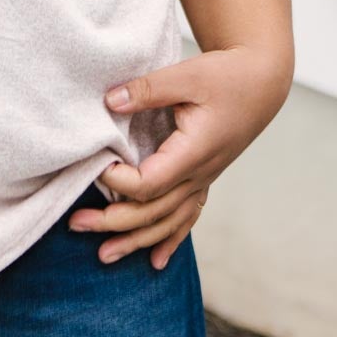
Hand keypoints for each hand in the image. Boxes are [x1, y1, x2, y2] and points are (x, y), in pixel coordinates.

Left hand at [70, 45, 288, 269]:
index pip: (149, 183)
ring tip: (103, 255)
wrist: (262, 82)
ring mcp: (204, 180)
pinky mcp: (204, 178)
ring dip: (135, 240)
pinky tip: (155, 261)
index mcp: (194, 152)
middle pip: (153, 212)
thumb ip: (147, 90)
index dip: (117, 181)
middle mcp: (200, 174)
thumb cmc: (227, 76)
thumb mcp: (187, 75)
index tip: (94, 165)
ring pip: (168, 222)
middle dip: (112, 222)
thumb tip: (110, 101)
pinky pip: (187, 218)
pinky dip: (170, 240)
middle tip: (75, 223)